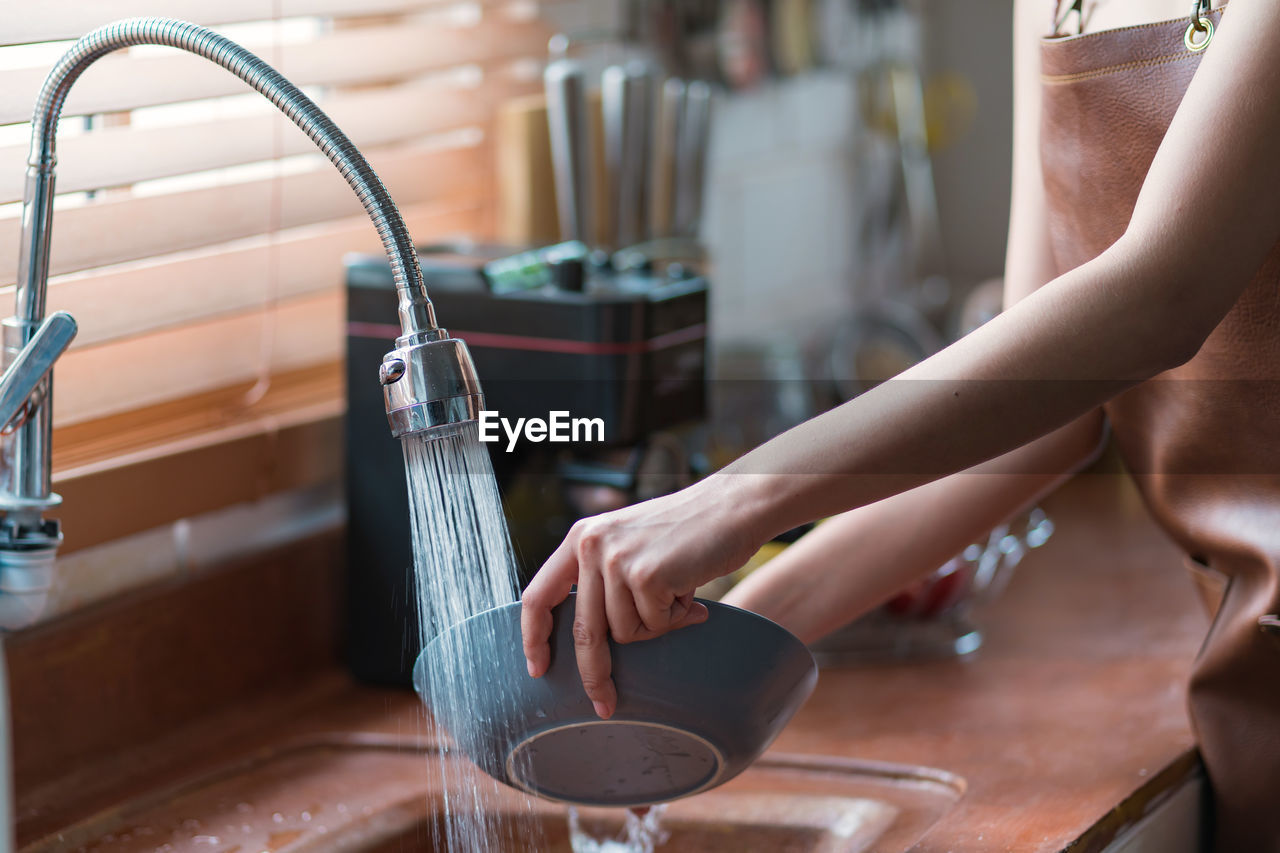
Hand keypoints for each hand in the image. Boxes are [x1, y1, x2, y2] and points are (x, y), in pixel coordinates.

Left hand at [520, 477, 766, 718]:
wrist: (732, 506)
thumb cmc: (686, 532)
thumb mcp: (628, 545)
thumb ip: (605, 580)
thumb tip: (595, 642)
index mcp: (580, 538)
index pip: (539, 595)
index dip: (534, 636)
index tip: (536, 668)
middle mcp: (591, 545)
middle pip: (583, 630)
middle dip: (594, 673)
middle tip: (604, 703)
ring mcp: (617, 560)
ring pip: (626, 633)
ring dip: (657, 623)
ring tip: (677, 589)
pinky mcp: (646, 575)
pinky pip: (655, 625)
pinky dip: (677, 616)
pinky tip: (689, 586)